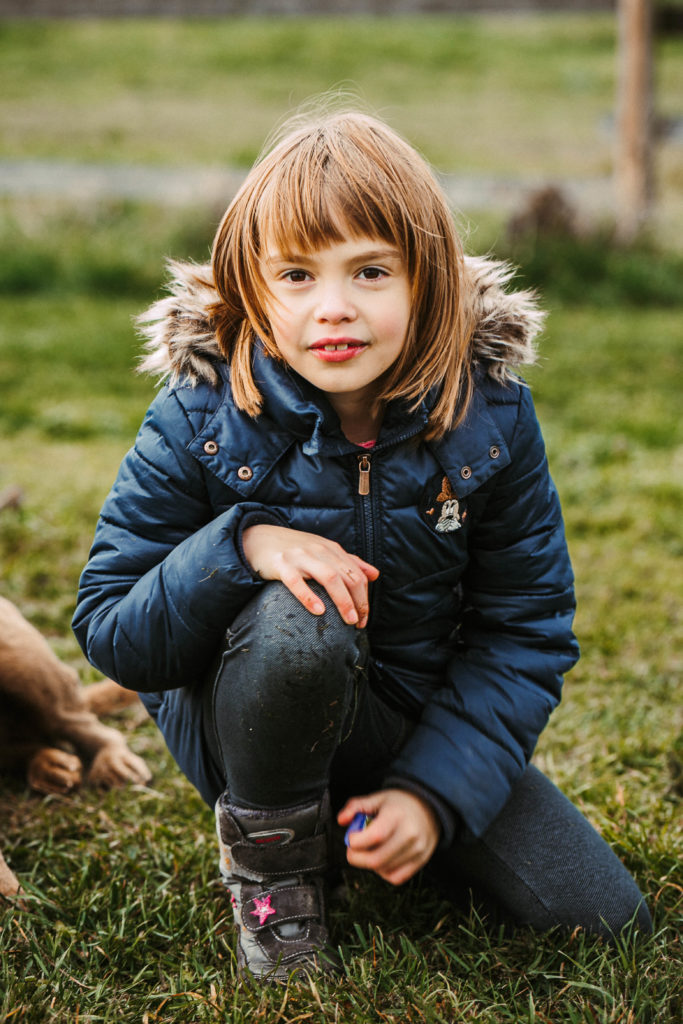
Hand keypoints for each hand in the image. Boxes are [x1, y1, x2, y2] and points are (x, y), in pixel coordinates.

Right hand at [242, 524, 378, 627]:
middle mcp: (319, 551)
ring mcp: (300, 557)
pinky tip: (318, 611)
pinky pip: (297, 581)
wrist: (260, 539)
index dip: (364, 597)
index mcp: (331, 550)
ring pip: (329, 577)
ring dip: (343, 600)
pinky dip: (309, 596)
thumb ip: (349, 562)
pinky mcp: (282, 565)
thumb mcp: (324, 551)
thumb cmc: (295, 549)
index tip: (364, 618)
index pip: (356, 574)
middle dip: (358, 601)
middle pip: (347, 576)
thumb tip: (375, 575)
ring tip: (349, 620)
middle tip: (359, 623)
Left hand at [337, 788, 440, 885]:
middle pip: (376, 859)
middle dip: (357, 858)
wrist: (429, 808)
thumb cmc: (400, 804)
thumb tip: (341, 820)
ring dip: (370, 864)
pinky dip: (384, 872)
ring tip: (370, 850)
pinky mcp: (421, 861)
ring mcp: (417, 850)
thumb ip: (356, 806)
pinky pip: (396, 877)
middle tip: (354, 849)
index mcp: (397, 815)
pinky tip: (383, 858)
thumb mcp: (378, 798)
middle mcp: (409, 834)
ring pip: (384, 869)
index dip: (356, 841)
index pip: (375, 836)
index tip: (351, 837)